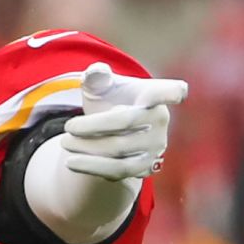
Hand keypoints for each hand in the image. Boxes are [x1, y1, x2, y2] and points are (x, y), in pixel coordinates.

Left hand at [60, 62, 188, 180]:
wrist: (110, 131)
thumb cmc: (109, 99)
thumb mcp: (101, 85)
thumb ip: (97, 75)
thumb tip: (95, 72)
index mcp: (153, 93)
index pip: (169, 91)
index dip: (173, 93)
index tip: (179, 91)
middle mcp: (160, 121)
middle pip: (124, 122)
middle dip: (91, 126)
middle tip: (66, 127)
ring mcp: (156, 146)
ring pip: (119, 152)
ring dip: (88, 150)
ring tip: (64, 144)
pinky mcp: (147, 168)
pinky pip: (118, 172)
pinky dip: (93, 167)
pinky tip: (72, 162)